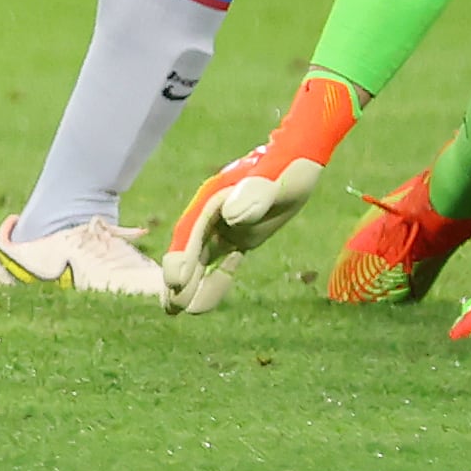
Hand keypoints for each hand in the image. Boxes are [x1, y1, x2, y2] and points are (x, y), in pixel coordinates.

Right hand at [159, 75, 360, 315]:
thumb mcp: (273, 181)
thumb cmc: (285, 168)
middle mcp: (214, 215)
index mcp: (213, 201)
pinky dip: (215, 277)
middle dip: (180, 279)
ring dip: (190, 283)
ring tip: (176, 311)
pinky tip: (209, 294)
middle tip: (172, 308)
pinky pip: (221, 261)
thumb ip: (254, 196)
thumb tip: (231, 218)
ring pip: (200, 259)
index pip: (191, 232)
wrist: (298, 160)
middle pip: (189, 250)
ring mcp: (226, 226)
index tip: (175, 280)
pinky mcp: (241, 235)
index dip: (181, 256)